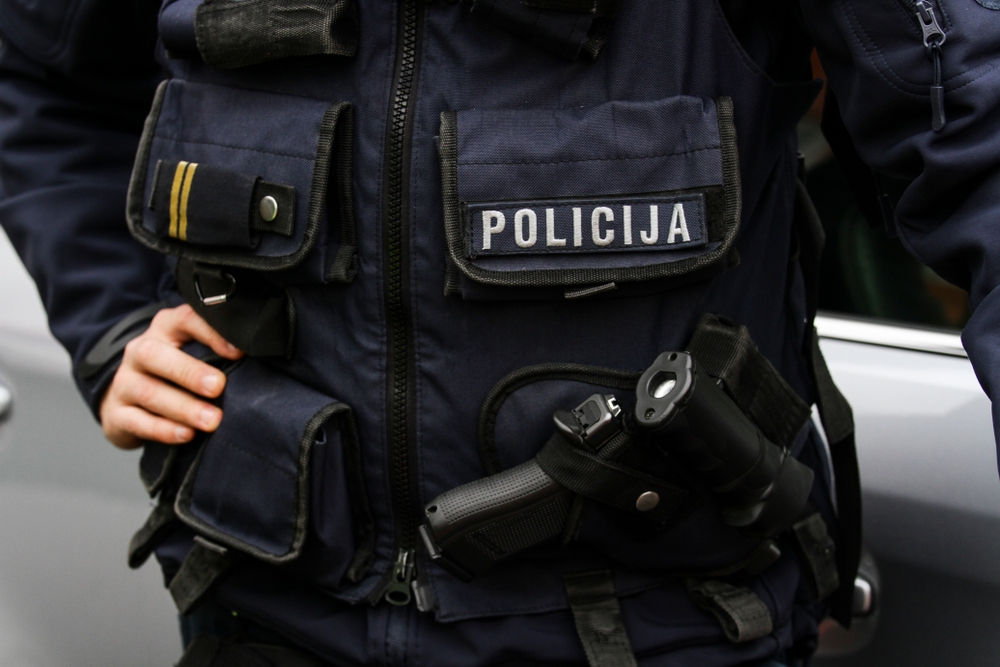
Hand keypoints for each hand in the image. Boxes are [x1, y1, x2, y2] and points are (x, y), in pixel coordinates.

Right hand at [99, 304, 242, 448]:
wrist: (129, 397)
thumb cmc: (176, 371)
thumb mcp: (195, 352)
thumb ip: (218, 351)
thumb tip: (261, 361)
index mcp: (166, 329)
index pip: (185, 319)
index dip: (210, 333)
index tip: (238, 352)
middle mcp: (140, 351)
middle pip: (156, 356)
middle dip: (190, 372)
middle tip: (218, 387)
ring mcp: (125, 382)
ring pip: (149, 392)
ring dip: (183, 407)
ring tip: (211, 420)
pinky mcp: (116, 413)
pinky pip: (136, 421)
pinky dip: (163, 429)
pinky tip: (185, 435)